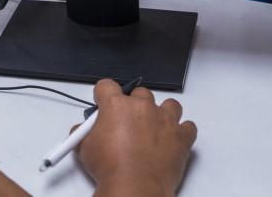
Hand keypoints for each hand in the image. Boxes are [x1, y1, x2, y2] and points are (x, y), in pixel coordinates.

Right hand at [76, 79, 196, 196]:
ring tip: (154, 128)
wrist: (134, 188)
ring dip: (162, 113)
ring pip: (169, 105)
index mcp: (117, 105)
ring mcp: (164, 120)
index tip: (104, 102)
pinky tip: (172, 140)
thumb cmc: (111, 168)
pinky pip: (188, 127)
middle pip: (139, 93)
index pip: (107, 86)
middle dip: (133, 105)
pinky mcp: (181, 137)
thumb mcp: (85, 147)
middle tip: (127, 123)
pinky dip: (182, 132)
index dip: (104, 94)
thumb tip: (83, 132)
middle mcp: (142, 107)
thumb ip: (85, 132)